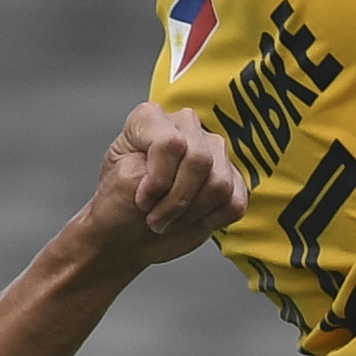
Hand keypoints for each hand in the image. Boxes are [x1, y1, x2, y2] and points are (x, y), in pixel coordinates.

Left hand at [77, 103, 247, 267]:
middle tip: (155, 219)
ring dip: (191, 214)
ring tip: (169, 220)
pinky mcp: (230, 179)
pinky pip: (235, 202)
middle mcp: (185, 126)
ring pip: (220, 184)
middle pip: (199, 160)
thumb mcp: (121, 183)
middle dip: (176, 201)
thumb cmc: (119, 207)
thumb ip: (149, 165)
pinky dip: (212, 221)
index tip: (142, 201)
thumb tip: (178, 158)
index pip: (171, 142)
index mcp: (150, 119)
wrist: (128, 236)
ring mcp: (211, 150)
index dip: (159, 180)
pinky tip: (190, 220)